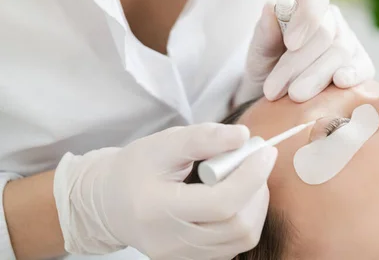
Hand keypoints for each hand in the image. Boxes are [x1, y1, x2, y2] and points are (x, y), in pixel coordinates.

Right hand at [53, 124, 276, 258]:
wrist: (109, 202)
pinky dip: (247, 218)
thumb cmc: (136, 168)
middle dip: (257, 188)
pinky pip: (234, 245)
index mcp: (158, 209)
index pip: (222, 203)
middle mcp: (171, 242)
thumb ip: (203, 138)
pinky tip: (236, 196)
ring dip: (256, 204)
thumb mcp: (164, 143)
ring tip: (245, 176)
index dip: (252, 176)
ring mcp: (181, 256)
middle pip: (238, 225)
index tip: (264, 151)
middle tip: (255, 161)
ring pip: (242, 238)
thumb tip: (242, 136)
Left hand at [235, 0, 374, 103]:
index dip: (305, 18)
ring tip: (294, 96)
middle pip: (324, 34)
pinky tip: (339, 82)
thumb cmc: (266, 67)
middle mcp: (331, 20)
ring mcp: (349, 42)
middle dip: (298, 62)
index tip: (290, 44)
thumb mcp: (258, 52)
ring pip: (339, 52)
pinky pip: (362, 68)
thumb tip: (270, 7)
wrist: (275, 97)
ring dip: (316, 76)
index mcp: (305, 5)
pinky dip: (352, 75)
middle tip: (275, 88)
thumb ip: (265, 32)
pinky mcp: (361, 65)